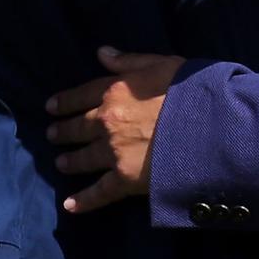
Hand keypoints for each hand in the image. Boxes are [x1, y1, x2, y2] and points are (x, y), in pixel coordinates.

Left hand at [44, 48, 183, 213]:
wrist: (208, 128)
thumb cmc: (190, 91)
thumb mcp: (161, 64)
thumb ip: (129, 60)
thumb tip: (101, 52)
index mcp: (114, 91)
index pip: (81, 95)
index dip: (64, 102)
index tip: (50, 107)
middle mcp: (106, 122)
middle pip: (77, 127)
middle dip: (62, 131)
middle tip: (51, 135)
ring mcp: (113, 152)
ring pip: (83, 158)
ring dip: (70, 162)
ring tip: (61, 164)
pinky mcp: (124, 179)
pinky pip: (99, 191)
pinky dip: (83, 200)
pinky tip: (69, 205)